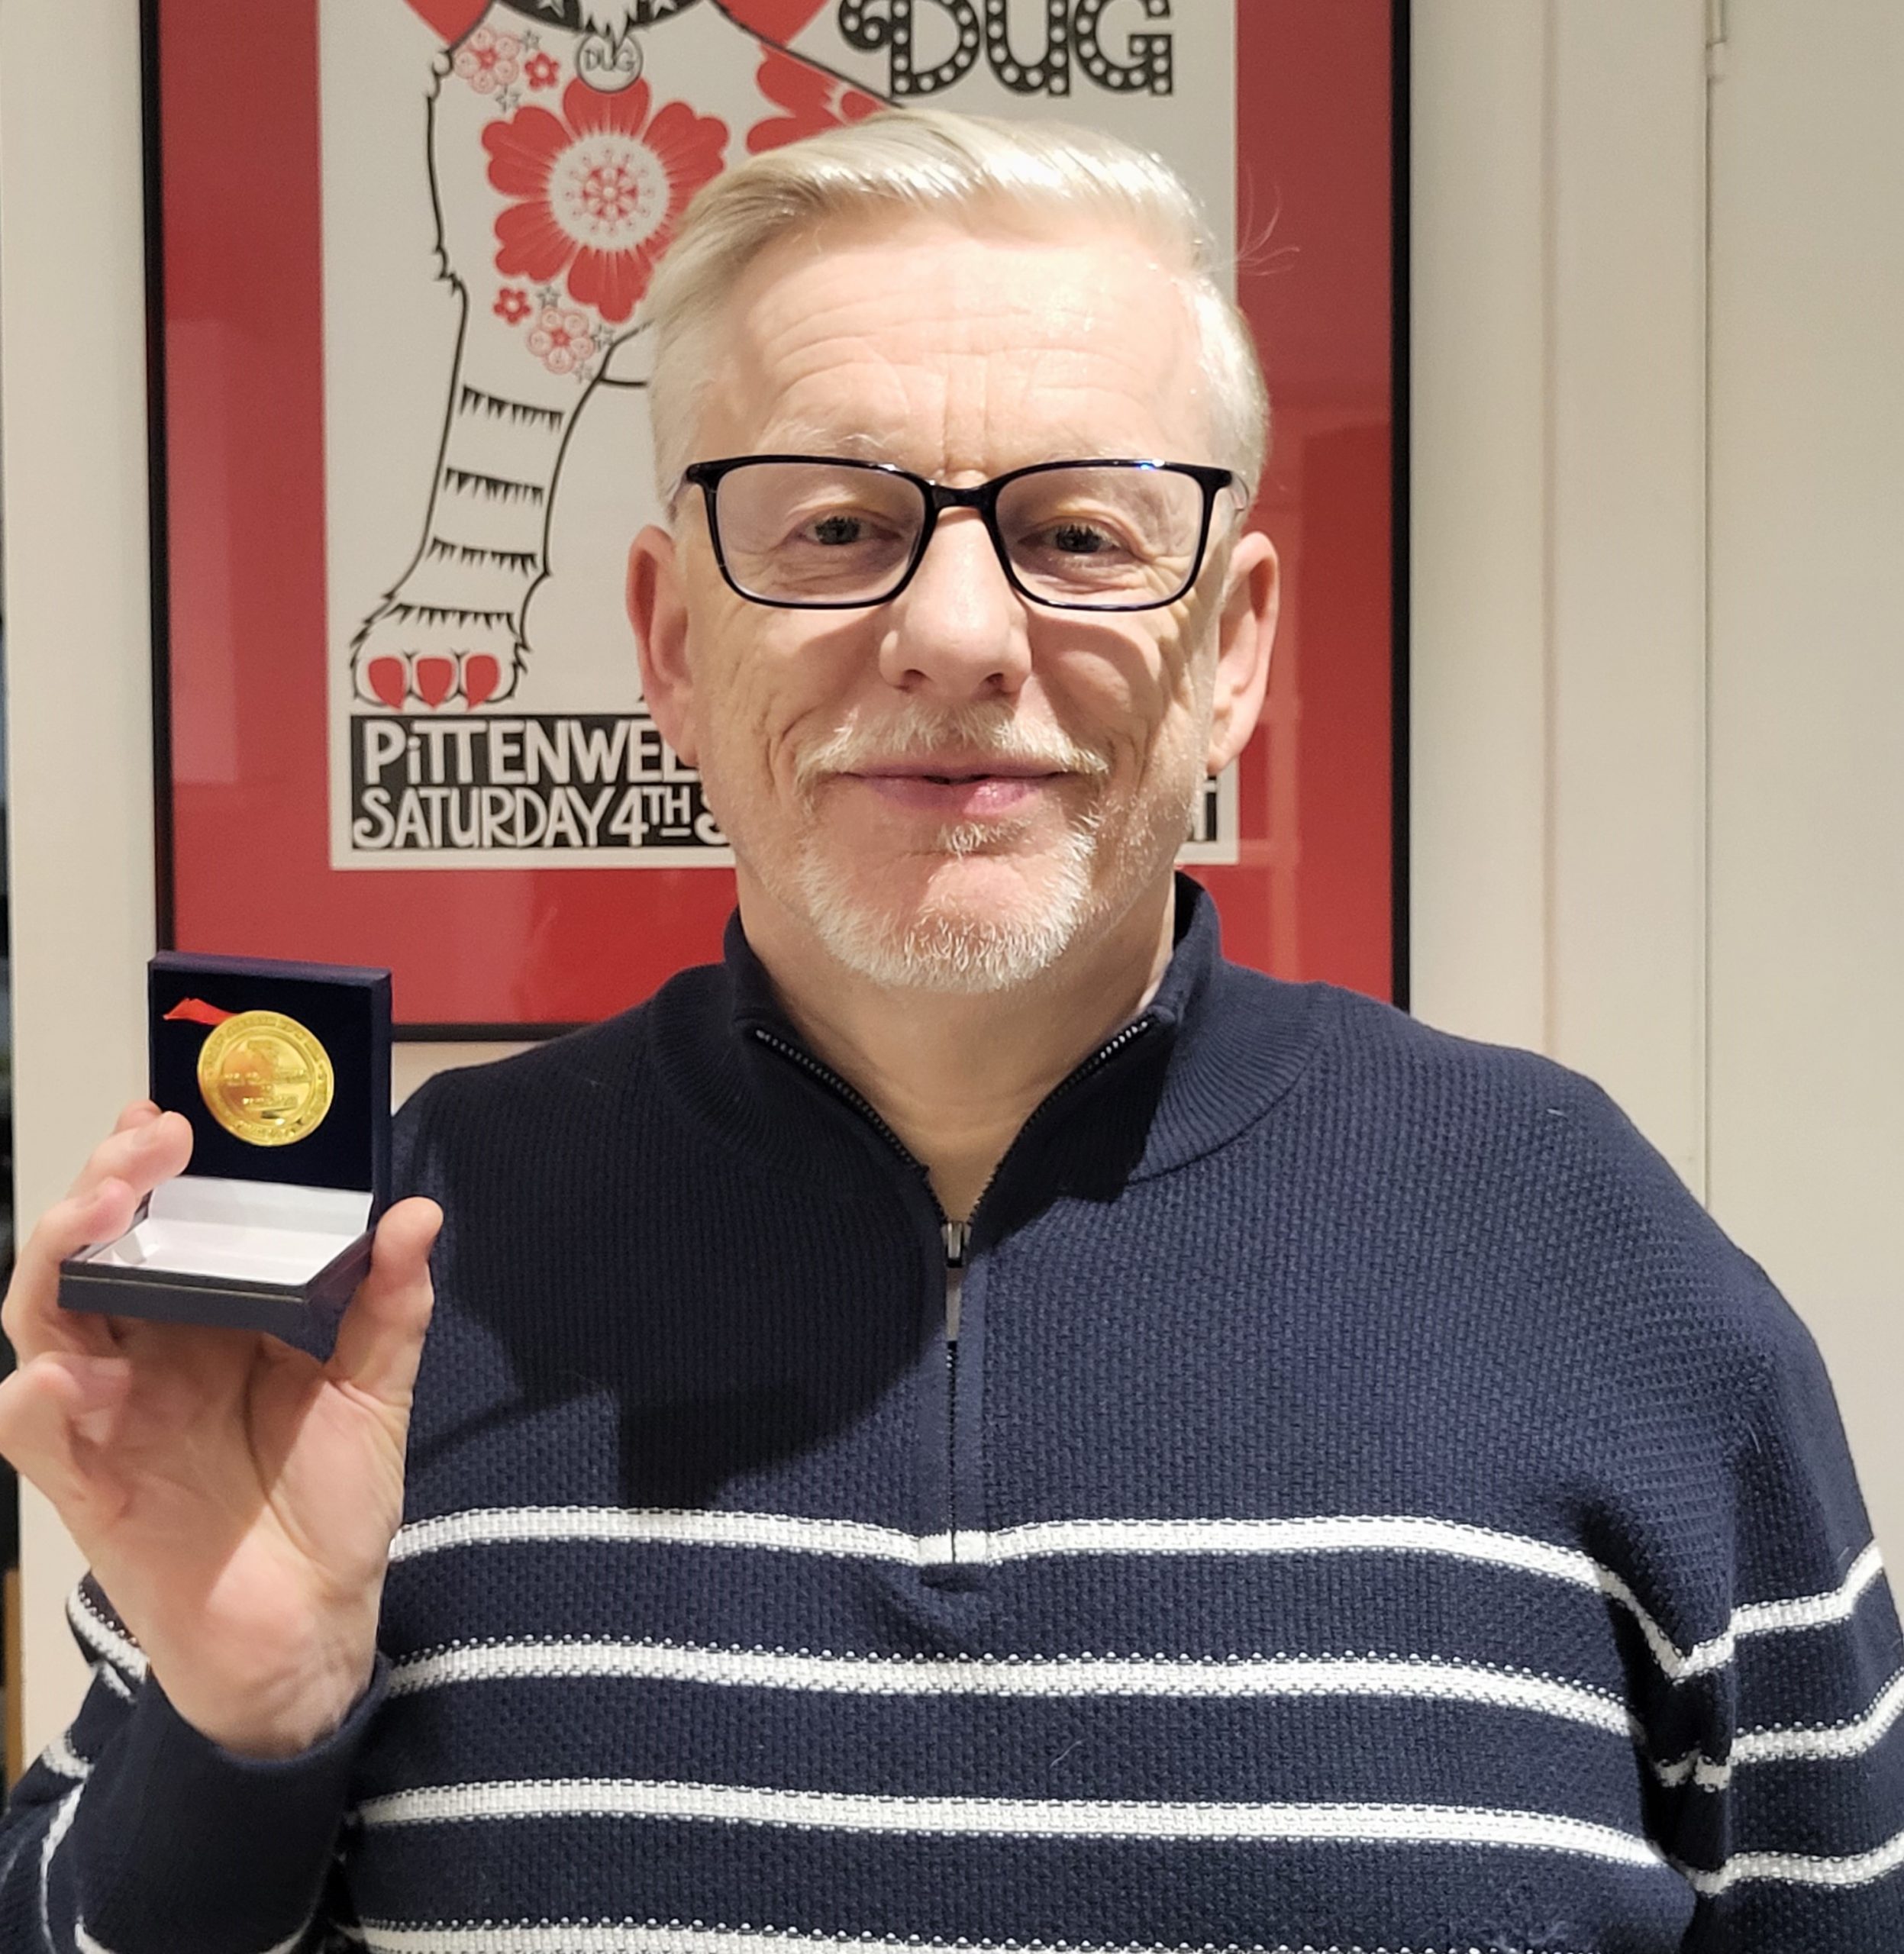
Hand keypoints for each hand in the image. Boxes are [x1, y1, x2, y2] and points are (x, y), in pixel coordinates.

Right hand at [0, 1100, 441, 1758]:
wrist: (313, 1629)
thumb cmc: (332, 1503)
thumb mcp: (374, 1394)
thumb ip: (389, 1307)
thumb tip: (416, 1216)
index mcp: (207, 1319)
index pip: (162, 1223)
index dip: (152, 1164)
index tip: (176, 1107)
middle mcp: (144, 1355)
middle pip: (91, 1252)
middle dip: (105, 1186)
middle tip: (147, 1142)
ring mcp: (107, 1417)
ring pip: (44, 1319)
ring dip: (60, 1257)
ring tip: (99, 1212)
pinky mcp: (88, 1487)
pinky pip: (35, 1435)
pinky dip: (40, 1401)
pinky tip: (67, 1376)